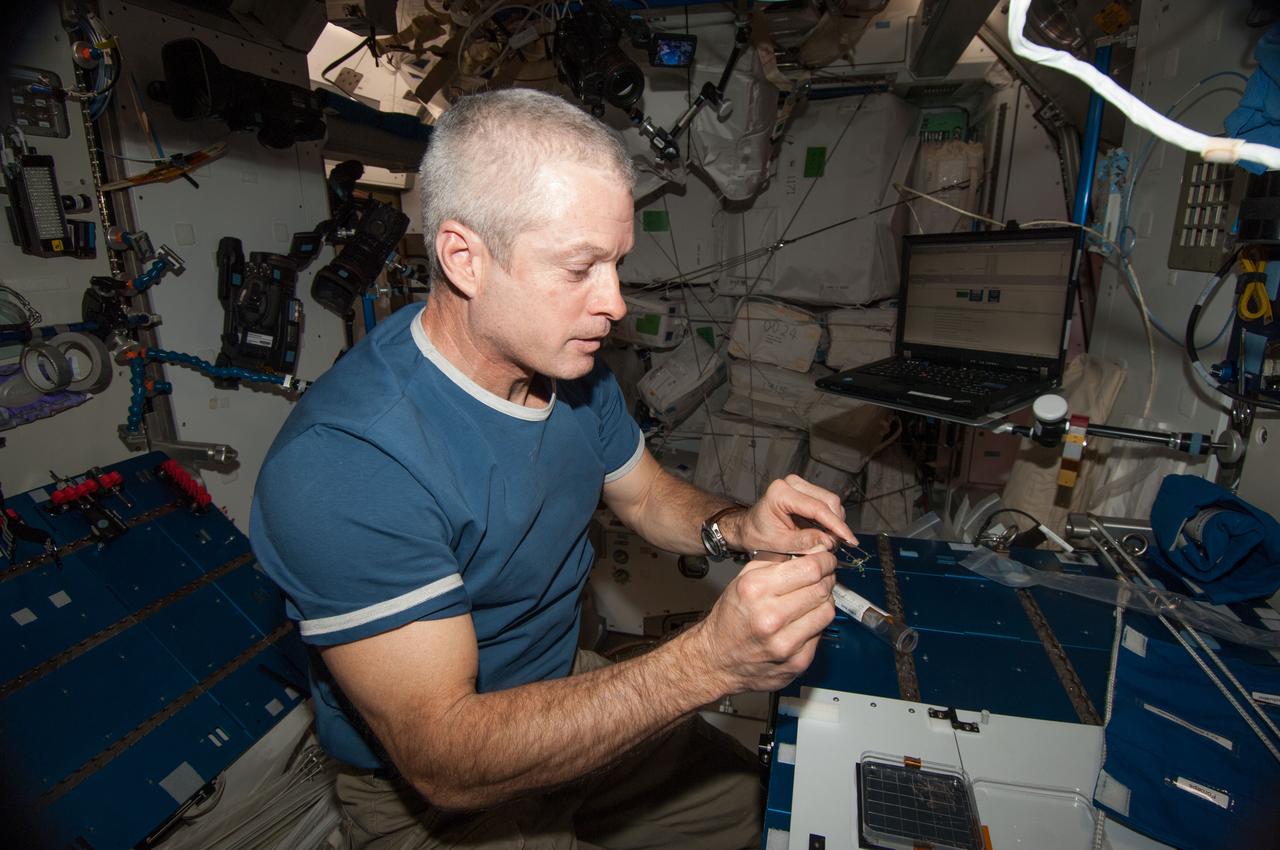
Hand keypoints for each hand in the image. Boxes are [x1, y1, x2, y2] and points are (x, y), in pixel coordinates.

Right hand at [685, 548, 836, 694]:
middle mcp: (770, 617)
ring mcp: (786, 642)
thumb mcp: (743, 580)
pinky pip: (821, 633)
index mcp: (756, 590)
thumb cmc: (730, 619)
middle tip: (823, 576)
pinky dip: (817, 623)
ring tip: (812, 598)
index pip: (810, 569)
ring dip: (825, 600)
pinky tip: (803, 620)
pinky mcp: (798, 661)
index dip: (825, 560)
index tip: (826, 559)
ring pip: (827, 611)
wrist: (718, 660)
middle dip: (827, 578)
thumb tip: (809, 550)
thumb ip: (775, 561)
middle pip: (821, 588)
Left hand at [726, 474, 857, 553]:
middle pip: (828, 501)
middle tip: (837, 545)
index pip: (818, 508)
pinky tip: (825, 533)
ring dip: (834, 522)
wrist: (748, 529)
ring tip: (829, 541)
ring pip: (831, 502)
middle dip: (836, 525)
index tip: (850, 540)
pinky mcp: (805, 492)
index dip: (836, 525)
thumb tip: (828, 542)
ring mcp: (799, 486)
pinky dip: (830, 520)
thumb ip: (803, 542)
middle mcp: (791, 484)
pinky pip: (826, 504)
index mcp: (781, 493)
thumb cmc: (757, 534)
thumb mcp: (778, 543)